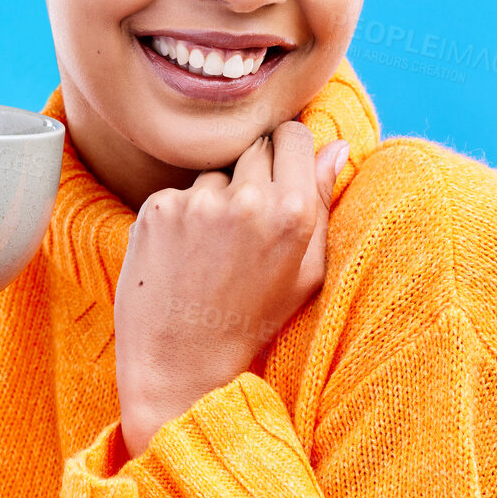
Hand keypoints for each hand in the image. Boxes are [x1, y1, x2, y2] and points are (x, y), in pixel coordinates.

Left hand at [113, 120, 349, 459]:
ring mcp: (198, 202)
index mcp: (293, 212)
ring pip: (214, 175)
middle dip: (254, 176)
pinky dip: (179, 218)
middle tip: (244, 231)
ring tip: (211, 254)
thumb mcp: (306, 271)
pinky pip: (177, 194)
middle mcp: (247, 200)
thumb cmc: (252, 319)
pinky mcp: (158, 208)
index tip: (280, 174)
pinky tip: (181, 258)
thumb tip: (338, 145)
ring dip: (214, 201)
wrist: (180, 362)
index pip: (293, 134)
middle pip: (255, 148)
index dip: (288, 152)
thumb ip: (324, 202)